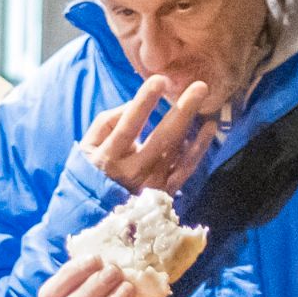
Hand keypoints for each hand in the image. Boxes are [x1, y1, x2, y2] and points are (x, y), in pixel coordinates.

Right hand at [80, 75, 213, 194]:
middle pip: (162, 138)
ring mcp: (151, 184)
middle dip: (182, 110)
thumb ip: (108, 122)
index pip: (128, 126)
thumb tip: (134, 103)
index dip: (144, 102)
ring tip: (205, 100)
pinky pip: (185, 169)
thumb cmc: (93, 171)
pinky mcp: (164, 194)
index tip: (160, 80)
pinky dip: (198, 148)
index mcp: (109, 157)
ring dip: (194, 124)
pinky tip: (208, 129)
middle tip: (200, 87)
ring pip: (178, 152)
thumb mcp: (88, 145)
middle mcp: (132, 172)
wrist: (96, 216)